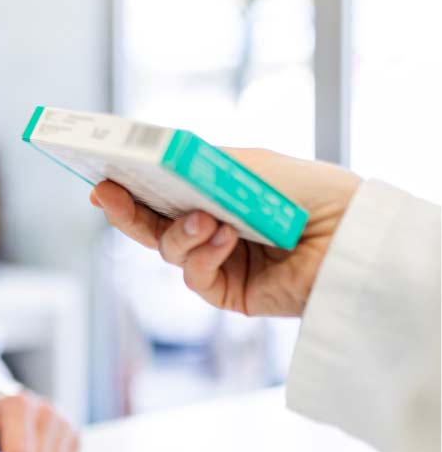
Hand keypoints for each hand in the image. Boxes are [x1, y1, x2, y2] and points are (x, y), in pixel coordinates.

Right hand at [91, 148, 360, 316]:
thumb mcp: (246, 166)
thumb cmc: (310, 192)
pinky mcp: (228, 292)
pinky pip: (194, 276)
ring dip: (180, 234)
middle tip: (106, 194)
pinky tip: (225, 240)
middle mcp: (212, 229)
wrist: (350, 235)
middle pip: (151, 224)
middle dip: (126, 211)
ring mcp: (218, 262)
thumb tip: (154, 160)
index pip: (160, 192)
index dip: (128, 188)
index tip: (102, 178)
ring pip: (168, 250)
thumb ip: (197, 165)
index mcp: (214, 196)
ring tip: (207, 221)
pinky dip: (203, 256)